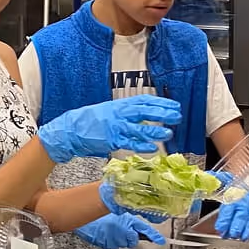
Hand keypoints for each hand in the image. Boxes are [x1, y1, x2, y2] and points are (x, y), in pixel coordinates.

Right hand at [38, 95, 180, 162]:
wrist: (70, 129)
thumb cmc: (90, 121)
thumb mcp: (109, 111)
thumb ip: (125, 113)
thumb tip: (143, 116)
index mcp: (119, 104)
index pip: (144, 100)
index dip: (160, 102)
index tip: (174, 105)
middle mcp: (119, 113)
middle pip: (145, 111)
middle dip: (162, 113)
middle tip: (177, 116)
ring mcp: (115, 127)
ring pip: (139, 128)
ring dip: (155, 131)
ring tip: (168, 133)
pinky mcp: (111, 140)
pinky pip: (129, 143)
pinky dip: (141, 145)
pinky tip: (152, 147)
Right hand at [77, 211, 165, 248]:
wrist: (84, 213)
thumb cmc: (99, 207)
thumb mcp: (116, 204)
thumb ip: (127, 207)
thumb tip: (135, 204)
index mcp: (128, 220)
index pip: (145, 229)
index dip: (154, 236)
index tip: (161, 241)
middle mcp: (124, 232)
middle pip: (133, 240)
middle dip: (129, 235)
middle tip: (121, 227)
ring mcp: (115, 239)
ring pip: (122, 243)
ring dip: (118, 237)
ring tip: (110, 228)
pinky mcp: (106, 244)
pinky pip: (112, 245)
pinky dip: (109, 240)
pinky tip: (104, 232)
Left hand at [214, 187, 248, 242]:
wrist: (245, 193)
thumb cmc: (233, 202)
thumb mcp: (224, 207)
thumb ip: (223, 220)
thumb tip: (221, 232)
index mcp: (233, 201)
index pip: (228, 212)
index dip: (224, 223)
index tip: (220, 230)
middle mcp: (244, 205)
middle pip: (241, 218)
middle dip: (236, 229)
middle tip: (232, 236)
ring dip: (246, 233)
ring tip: (241, 238)